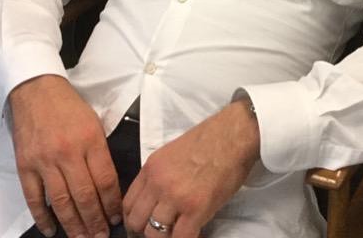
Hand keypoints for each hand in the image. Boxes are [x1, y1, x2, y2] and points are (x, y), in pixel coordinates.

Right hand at [9, 75, 121, 237]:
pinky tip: (52, 230)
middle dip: (95, 222)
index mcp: (90, 139)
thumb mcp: (94, 122)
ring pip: (61, 202)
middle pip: (85, 196)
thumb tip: (108, 187)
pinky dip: (43, 218)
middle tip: (101, 237)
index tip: (116, 218)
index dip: (112, 204)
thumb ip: (100, 153)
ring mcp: (45, 160)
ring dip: (73, 225)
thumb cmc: (69, 106)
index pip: (105, 180)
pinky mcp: (25, 165)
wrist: (36, 90)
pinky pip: (34, 199)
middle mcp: (68, 152)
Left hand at [123, 99, 259, 237]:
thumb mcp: (172, 153)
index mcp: (151, 167)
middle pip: (137, 222)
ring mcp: (176, 196)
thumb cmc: (209, 141)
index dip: (135, 219)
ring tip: (177, 232)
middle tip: (162, 230)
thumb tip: (156, 200)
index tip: (143, 224)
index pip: (128, 204)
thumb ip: (160, 176)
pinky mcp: (196, 208)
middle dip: (147, 230)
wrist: (233, 134)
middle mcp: (158, 182)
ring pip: (155, 234)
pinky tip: (193, 232)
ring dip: (166, 236)